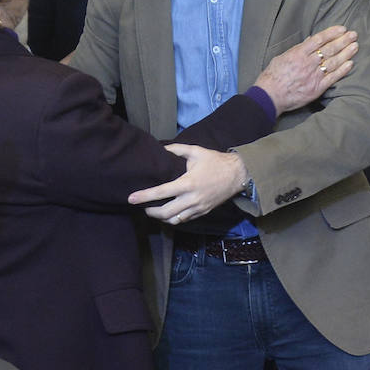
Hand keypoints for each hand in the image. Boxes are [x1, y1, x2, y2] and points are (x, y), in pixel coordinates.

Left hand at [128, 144, 246, 222]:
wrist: (238, 174)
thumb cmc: (216, 161)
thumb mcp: (196, 151)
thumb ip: (177, 150)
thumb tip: (162, 149)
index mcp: (188, 183)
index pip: (161, 192)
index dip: (144, 196)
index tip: (131, 198)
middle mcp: (192, 199)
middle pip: (165, 212)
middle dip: (151, 211)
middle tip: (143, 206)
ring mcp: (198, 208)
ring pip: (174, 220)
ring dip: (161, 218)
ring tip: (155, 211)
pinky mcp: (203, 212)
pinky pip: (184, 220)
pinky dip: (174, 219)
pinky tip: (170, 213)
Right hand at [253, 26, 358, 115]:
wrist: (270, 96)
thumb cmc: (273, 76)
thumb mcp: (282, 57)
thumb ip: (297, 49)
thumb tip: (310, 40)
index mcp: (298, 53)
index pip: (319, 39)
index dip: (332, 33)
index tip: (342, 28)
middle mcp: (308, 63)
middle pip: (329, 49)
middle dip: (343, 40)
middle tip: (353, 34)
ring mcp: (314, 76)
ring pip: (334, 62)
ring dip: (346, 53)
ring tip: (355, 46)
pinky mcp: (317, 88)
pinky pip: (333, 78)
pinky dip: (342, 70)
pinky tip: (350, 63)